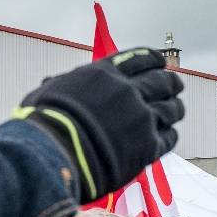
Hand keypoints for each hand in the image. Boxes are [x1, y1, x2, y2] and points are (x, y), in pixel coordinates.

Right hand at [13, 48, 183, 202]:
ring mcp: (140, 118)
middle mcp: (127, 92)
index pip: (138, 59)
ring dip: (175, 109)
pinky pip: (169, 138)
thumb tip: (50, 83)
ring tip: (176, 111)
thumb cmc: (41, 126)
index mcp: (104, 74)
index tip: (160, 62)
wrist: (50, 157)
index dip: (153, 59)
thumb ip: (60, 86)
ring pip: (172, 109)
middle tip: (174, 86)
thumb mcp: (46, 94)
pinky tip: (166, 136)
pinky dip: (169, 135)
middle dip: (171, 83)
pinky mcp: (147, 146)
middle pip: (163, 81)